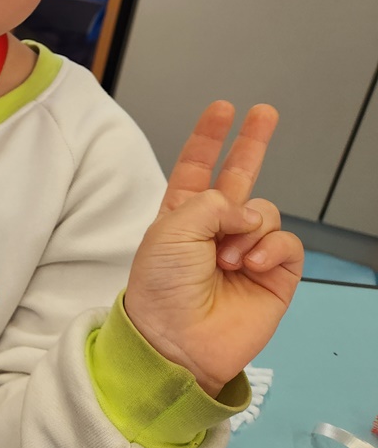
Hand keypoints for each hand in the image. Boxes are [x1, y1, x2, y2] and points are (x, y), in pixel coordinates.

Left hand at [125, 102, 303, 396]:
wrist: (177, 338)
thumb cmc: (161, 286)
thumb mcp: (172, 229)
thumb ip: (212, 203)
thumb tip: (248, 210)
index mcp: (182, 213)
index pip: (197, 166)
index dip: (209, 137)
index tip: (221, 109)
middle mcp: (215, 227)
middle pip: (240, 175)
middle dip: (252, 142)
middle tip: (264, 112)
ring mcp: (246, 248)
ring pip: (266, 211)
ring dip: (247, 230)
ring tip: (225, 259)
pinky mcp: (274, 274)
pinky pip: (285, 243)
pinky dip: (268, 249)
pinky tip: (248, 266)